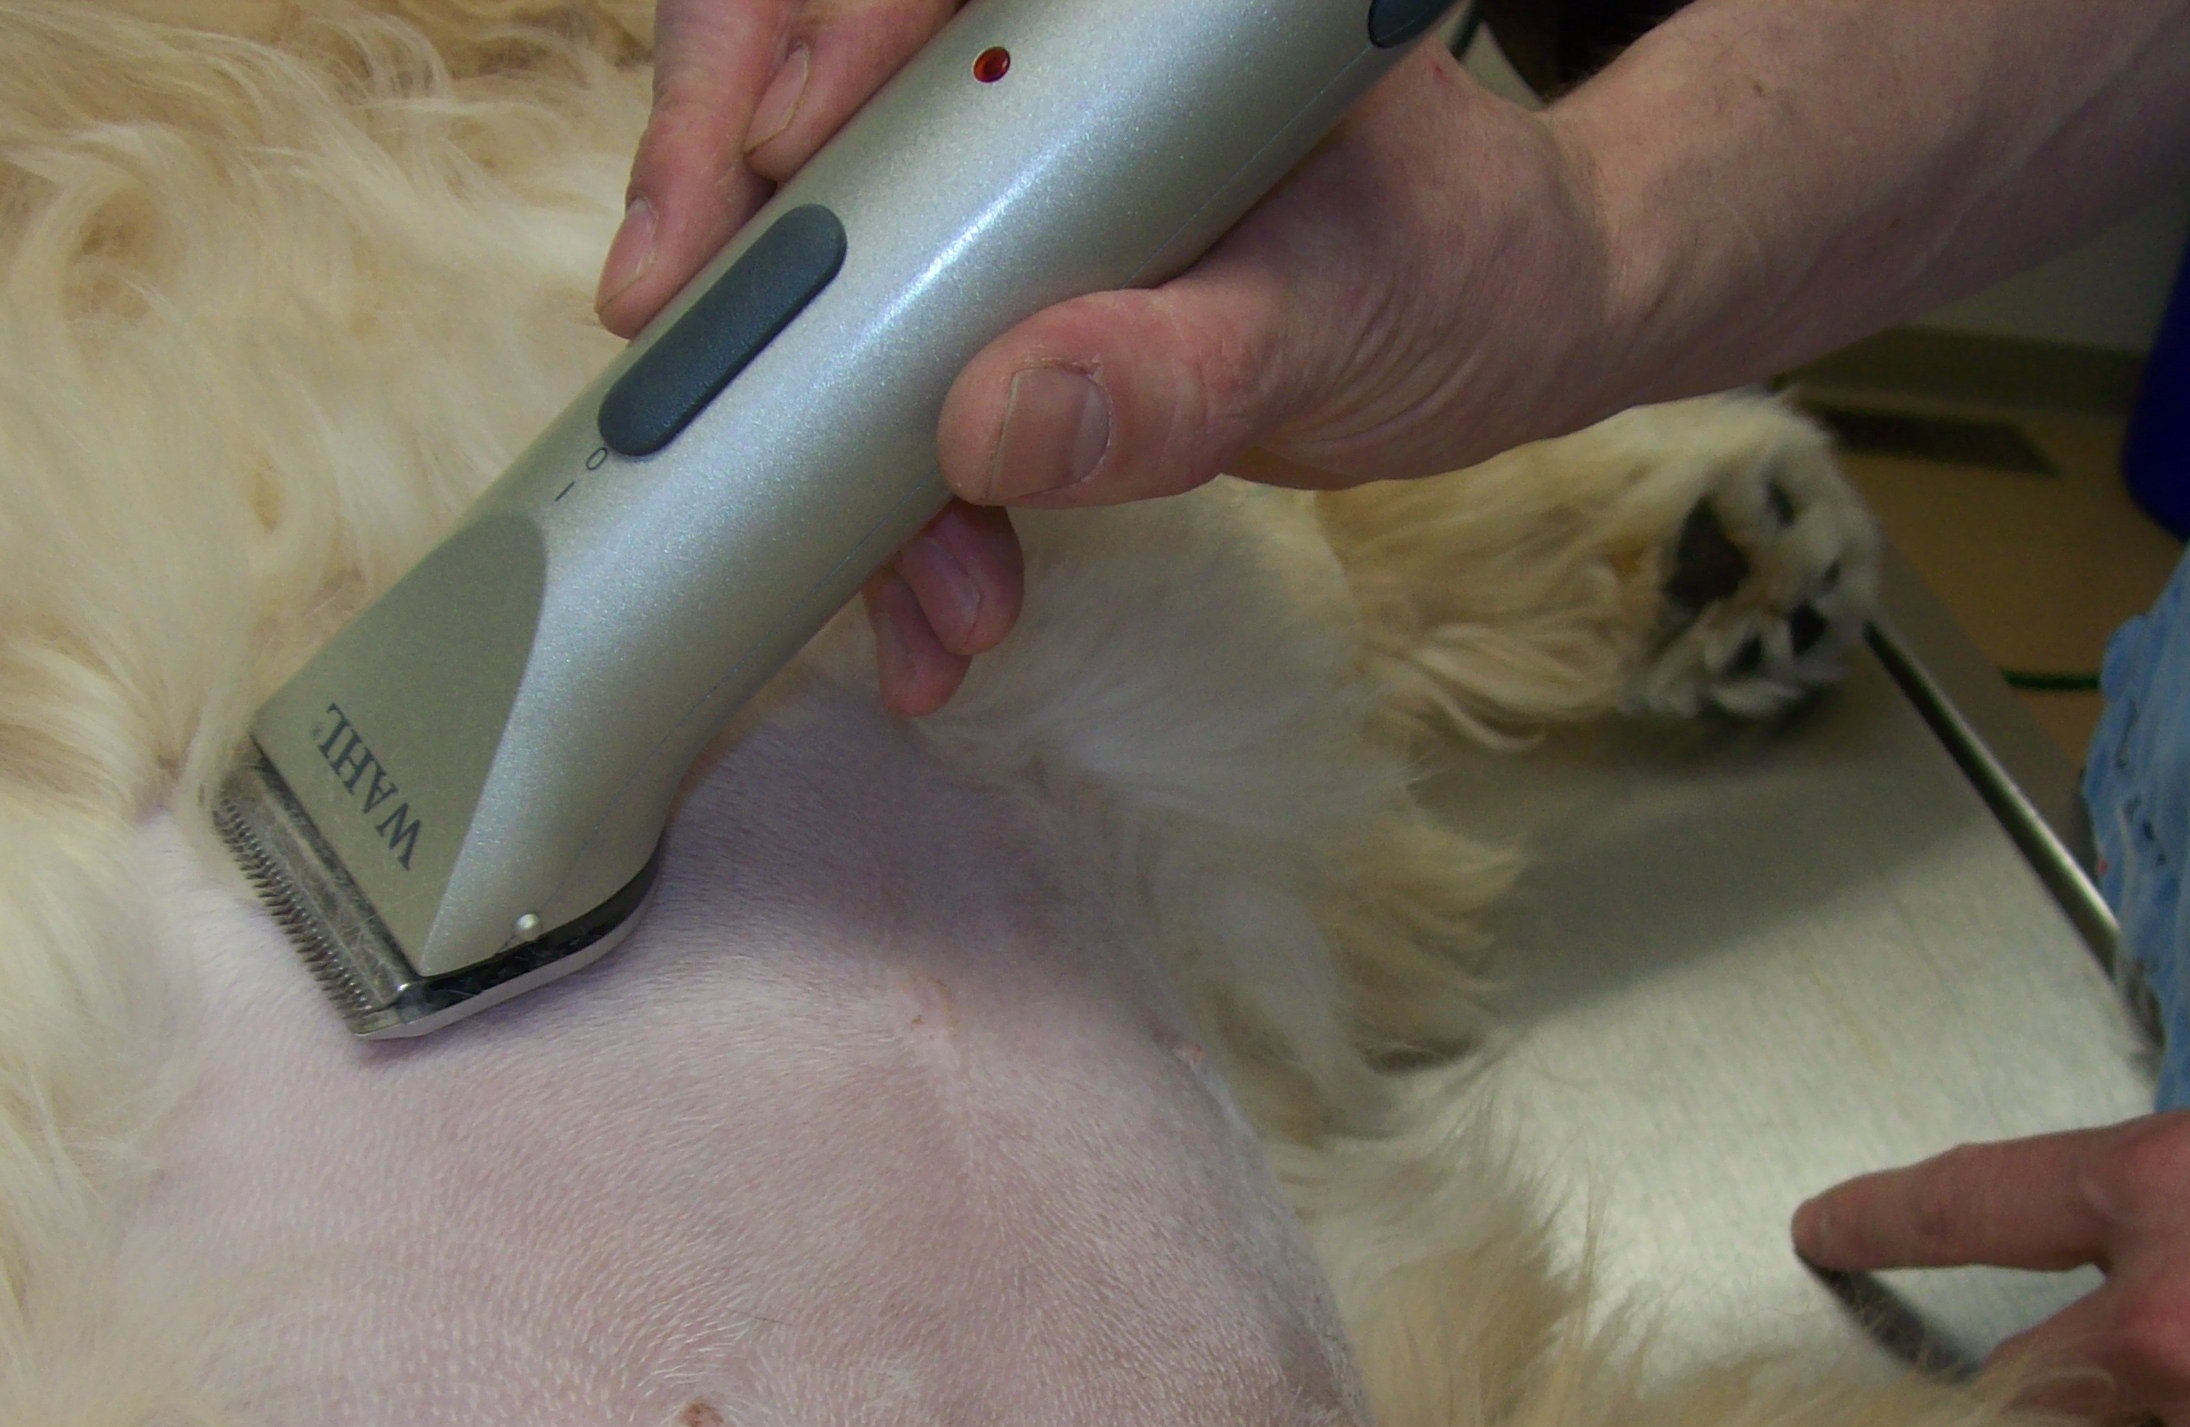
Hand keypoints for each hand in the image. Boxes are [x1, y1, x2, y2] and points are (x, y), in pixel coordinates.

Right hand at [598, 4, 1608, 713]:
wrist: (1510, 327)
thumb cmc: (1469, 261)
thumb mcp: (1348, 313)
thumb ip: (1182, 368)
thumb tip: (996, 423)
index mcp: (1115, 4)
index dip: (774, 63)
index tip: (731, 199)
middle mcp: (1037, 53)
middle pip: (803, 104)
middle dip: (750, 265)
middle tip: (679, 377)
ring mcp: (1009, 168)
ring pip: (840, 266)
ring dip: (838, 443)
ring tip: (916, 600)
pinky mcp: (1008, 280)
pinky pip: (904, 372)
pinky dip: (905, 503)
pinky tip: (935, 604)